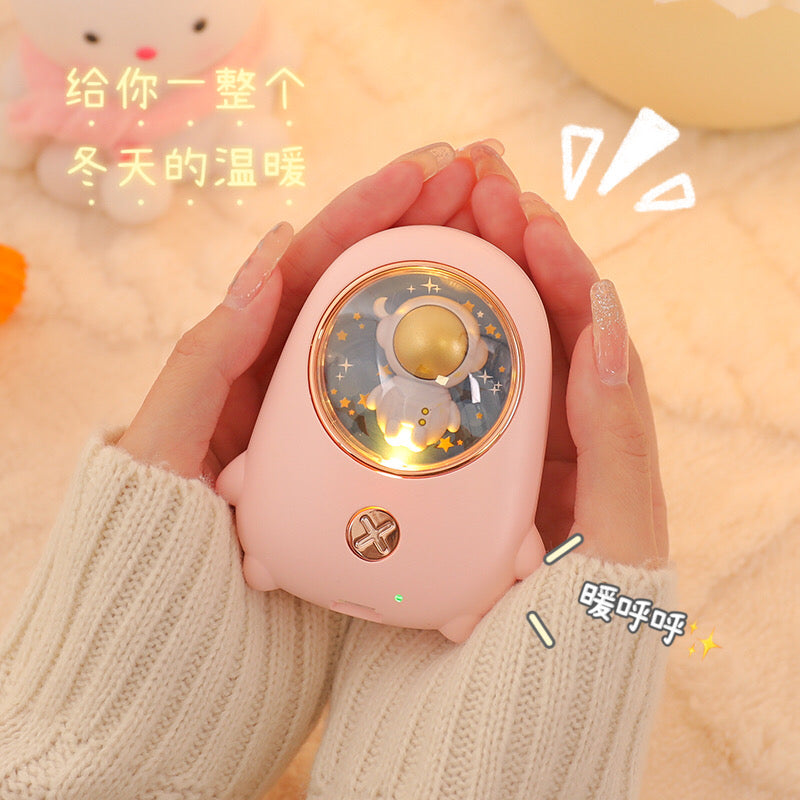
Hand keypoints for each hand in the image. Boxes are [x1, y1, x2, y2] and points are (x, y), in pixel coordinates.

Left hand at [116, 139, 500, 484]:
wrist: (195, 599)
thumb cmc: (168, 520)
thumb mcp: (170, 437)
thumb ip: (205, 359)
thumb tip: (267, 264)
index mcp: (257, 348)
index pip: (319, 260)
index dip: (371, 209)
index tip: (424, 170)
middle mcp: (307, 365)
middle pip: (374, 276)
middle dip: (428, 219)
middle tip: (485, 179)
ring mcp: (345, 404)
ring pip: (406, 326)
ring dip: (457, 271)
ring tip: (512, 230)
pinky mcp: (372, 446)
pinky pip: (422, 391)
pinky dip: (461, 354)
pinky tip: (505, 329)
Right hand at [308, 147, 673, 799]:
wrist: (482, 723)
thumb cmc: (564, 641)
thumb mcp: (616, 544)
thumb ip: (622, 439)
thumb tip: (612, 323)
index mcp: (584, 441)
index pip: (576, 326)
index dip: (552, 258)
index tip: (521, 209)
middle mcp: (526, 438)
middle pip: (513, 318)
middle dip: (494, 243)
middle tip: (463, 182)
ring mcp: (465, 453)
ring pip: (452, 346)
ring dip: (437, 276)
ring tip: (415, 215)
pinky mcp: (412, 478)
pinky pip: (398, 396)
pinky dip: (383, 345)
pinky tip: (361, 309)